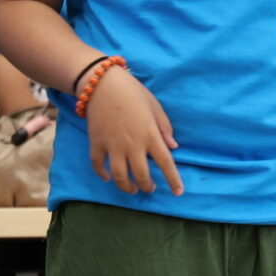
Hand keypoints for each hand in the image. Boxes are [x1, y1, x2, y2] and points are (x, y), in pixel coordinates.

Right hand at [85, 68, 183, 196]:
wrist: (102, 83)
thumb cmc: (132, 92)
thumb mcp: (155, 106)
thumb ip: (165, 128)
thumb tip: (173, 147)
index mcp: (150, 135)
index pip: (166, 163)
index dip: (173, 180)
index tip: (178, 192)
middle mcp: (132, 144)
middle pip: (142, 175)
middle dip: (147, 186)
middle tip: (150, 188)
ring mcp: (113, 145)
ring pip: (120, 176)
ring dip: (127, 187)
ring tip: (132, 189)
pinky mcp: (96, 143)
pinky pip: (98, 165)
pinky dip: (103, 174)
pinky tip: (108, 178)